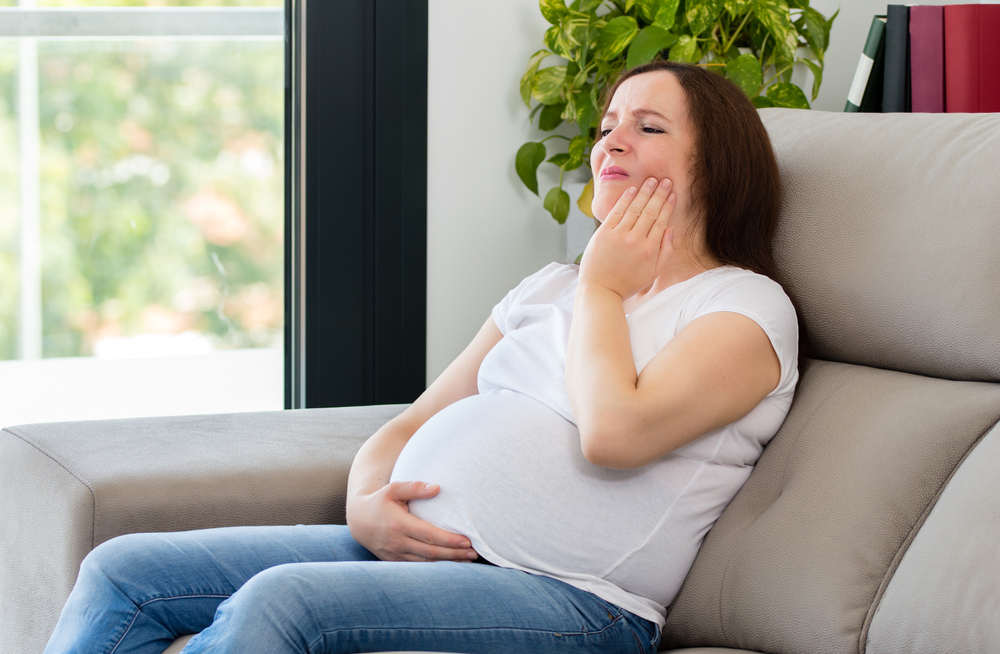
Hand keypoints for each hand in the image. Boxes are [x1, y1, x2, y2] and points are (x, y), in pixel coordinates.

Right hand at [347, 481, 478, 561]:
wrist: (359, 520)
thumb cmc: (380, 501)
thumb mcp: (393, 489)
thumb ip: (415, 487)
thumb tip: (437, 488)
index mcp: (398, 524)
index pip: (429, 535)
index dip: (449, 540)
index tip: (467, 541)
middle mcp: (397, 542)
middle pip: (431, 552)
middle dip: (454, 554)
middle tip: (474, 553)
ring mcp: (395, 555)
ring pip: (426, 563)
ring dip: (448, 563)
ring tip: (468, 560)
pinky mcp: (394, 562)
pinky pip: (418, 568)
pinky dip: (435, 568)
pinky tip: (450, 565)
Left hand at [579, 177, 674, 299]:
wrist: (600, 290)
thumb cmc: (627, 283)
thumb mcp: (653, 274)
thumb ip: (665, 252)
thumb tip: (670, 229)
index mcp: (650, 251)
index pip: (662, 221)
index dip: (667, 205)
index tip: (672, 194)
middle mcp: (636, 240)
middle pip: (650, 211)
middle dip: (659, 194)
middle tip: (665, 180)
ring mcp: (619, 235)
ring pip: (635, 208)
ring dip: (645, 192)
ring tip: (652, 180)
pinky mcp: (604, 233)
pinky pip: (617, 211)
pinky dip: (625, 199)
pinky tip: (633, 189)